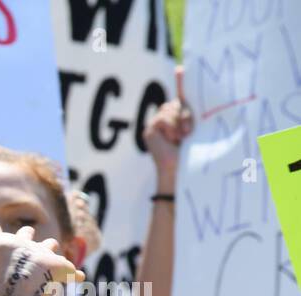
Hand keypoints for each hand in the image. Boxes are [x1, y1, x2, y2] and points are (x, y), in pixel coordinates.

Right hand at [0, 223, 85, 295]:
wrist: (27, 269)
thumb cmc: (8, 257)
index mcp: (25, 244)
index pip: (25, 234)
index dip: (25, 233)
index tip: (27, 231)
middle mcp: (40, 250)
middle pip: (48, 244)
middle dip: (48, 246)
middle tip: (50, 245)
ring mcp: (53, 261)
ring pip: (60, 260)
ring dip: (62, 262)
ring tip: (65, 267)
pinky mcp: (64, 271)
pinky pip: (74, 274)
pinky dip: (77, 275)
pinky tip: (82, 277)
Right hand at [143, 65, 192, 182]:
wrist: (182, 169)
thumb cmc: (195, 152)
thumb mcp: (200, 128)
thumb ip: (196, 114)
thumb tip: (194, 99)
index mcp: (183, 116)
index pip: (182, 94)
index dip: (181, 80)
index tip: (181, 69)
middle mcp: (170, 117)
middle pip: (177, 102)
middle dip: (186, 113)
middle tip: (190, 131)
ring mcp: (158, 123)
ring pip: (170, 109)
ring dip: (179, 122)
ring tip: (182, 137)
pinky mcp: (150, 129)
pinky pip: (162, 118)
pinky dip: (170, 127)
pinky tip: (172, 139)